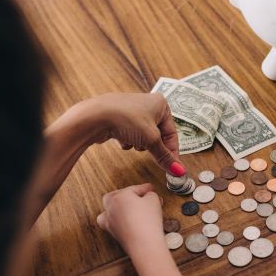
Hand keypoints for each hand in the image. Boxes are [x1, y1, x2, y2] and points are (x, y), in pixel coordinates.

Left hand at [63, 93, 181, 173]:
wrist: (95, 117)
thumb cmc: (126, 119)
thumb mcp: (151, 140)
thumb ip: (165, 156)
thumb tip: (179, 170)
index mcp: (160, 104)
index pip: (172, 132)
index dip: (172, 151)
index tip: (173, 167)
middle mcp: (147, 105)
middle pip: (157, 136)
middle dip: (150, 145)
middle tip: (148, 150)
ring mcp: (132, 112)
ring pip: (142, 138)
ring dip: (138, 143)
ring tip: (130, 138)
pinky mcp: (119, 120)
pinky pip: (130, 136)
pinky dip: (126, 140)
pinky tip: (119, 137)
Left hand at [96, 184, 162, 251]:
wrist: (144, 244)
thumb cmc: (148, 222)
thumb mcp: (154, 201)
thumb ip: (150, 194)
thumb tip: (147, 196)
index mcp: (121, 196)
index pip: (134, 189)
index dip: (144, 188)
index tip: (149, 188)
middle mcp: (112, 207)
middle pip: (115, 195)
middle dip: (125, 193)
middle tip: (137, 195)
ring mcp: (110, 220)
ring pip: (106, 208)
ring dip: (114, 205)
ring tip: (123, 206)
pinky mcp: (112, 232)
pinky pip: (106, 222)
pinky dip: (110, 219)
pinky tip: (118, 220)